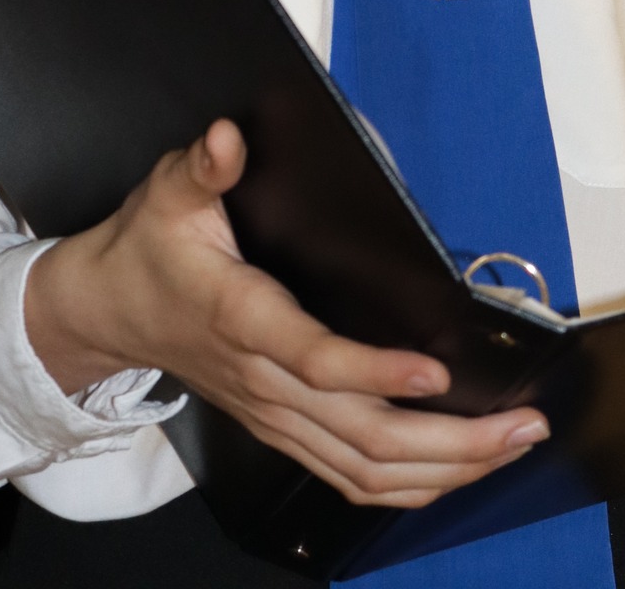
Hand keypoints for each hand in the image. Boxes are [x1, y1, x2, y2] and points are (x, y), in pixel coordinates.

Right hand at [24, 119, 548, 506]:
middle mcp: (265, 381)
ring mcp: (275, 414)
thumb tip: (228, 138)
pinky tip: (456, 472)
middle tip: (519, 425)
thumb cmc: (148, 248)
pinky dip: (408, 486)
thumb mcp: (167, 193)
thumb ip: (203, 165)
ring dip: (445, 468)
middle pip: (362, 435)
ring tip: (510, 446)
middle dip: (449, 439)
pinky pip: (349, 477)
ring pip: (365, 469)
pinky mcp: (282, 428)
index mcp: (242, 319)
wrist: (106, 310)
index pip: (315, 358)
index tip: (434, 370)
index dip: (374, 372)